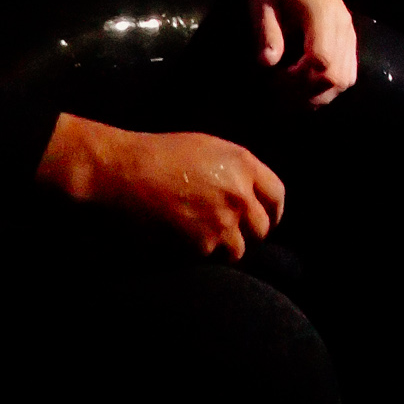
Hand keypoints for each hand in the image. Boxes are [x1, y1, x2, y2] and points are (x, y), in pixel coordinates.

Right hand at [37, 115, 284, 259]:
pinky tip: (184, 239)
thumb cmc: (162, 154)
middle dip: (252, 232)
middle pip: (263, 227)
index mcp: (244, 164)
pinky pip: (211, 256)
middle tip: (236, 233)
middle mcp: (239, 193)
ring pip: (239, 248)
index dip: (274, 210)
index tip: (269, 218)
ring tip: (206, 237)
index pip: (277, 195)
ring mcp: (222, 221)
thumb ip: (238, 169)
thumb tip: (253, 191)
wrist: (125, 172)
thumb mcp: (210, 148)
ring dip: (226, 247)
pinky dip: (201, 253)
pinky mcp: (201, 244)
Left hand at [226, 0, 356, 105]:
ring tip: (291, 89)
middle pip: (336, 76)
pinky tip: (305, 84)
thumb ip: (267, 31)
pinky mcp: (349, 39)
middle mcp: (342, 23)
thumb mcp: (261, 3)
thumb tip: (269, 63)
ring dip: (319, 93)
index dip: (298, 79)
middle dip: (306, 92)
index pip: (321, 60)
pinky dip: (328, 87)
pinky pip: (348, 73)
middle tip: (278, 89)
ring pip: (345, 79)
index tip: (274, 78)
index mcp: (321, 11)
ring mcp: (349, 32)